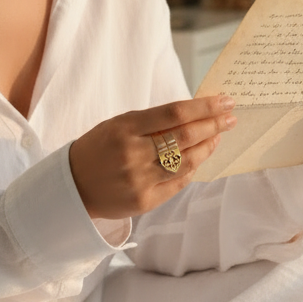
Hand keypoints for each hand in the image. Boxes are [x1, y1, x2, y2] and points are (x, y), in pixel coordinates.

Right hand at [69, 97, 236, 219]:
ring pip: (187, 161)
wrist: (73, 186)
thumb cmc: (99, 149)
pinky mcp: (145, 201)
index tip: (224, 100)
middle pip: (186, 136)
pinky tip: (200, 157)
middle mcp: (134, 154)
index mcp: (125, 128)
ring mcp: (140, 180)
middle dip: (214, 124)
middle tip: (230, 117)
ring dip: (208, 147)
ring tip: (217, 136)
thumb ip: (152, 121)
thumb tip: (194, 113)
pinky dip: (192, 168)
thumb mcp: (118, 125)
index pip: (175, 113)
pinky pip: (178, 182)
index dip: (204, 106)